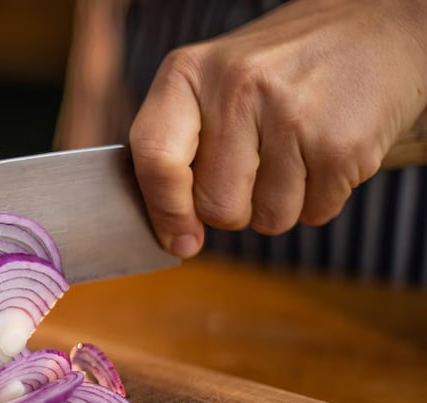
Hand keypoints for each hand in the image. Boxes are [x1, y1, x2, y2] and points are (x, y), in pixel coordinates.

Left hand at [129, 0, 426, 257]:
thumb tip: (172, 231)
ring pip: (268, 219)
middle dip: (236, 206)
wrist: (380, 27)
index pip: (154, 156)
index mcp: (189, 73)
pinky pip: (315, 213)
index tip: (180, 241)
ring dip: (283, 203)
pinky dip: (322, 198)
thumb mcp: (216, 79)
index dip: (165, 210)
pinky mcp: (340, 144)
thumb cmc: (284, 66)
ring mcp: (291, 115)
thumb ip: (181, 143)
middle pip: (215, 206)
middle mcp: (236, 88)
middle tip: (259, 166)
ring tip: (298, 151)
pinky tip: (327, 151)